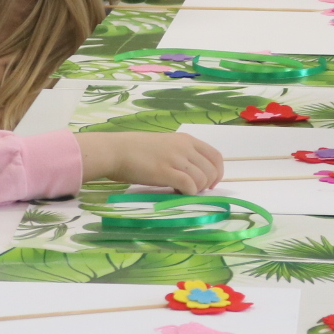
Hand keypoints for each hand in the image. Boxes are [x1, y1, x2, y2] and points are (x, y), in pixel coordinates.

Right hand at [74, 131, 224, 193]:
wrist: (116, 150)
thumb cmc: (136, 150)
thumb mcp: (165, 145)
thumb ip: (181, 155)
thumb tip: (193, 173)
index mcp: (186, 140)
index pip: (215, 156)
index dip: (217, 172)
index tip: (211, 183)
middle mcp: (184, 147)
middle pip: (211, 170)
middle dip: (207, 184)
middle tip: (194, 191)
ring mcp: (176, 159)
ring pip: (202, 179)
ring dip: (196, 190)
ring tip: (182, 192)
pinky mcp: (165, 172)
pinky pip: (189, 186)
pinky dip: (188, 194)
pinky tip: (178, 194)